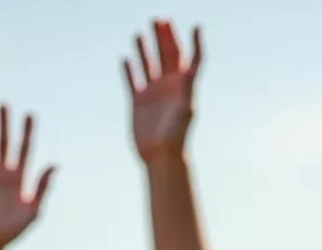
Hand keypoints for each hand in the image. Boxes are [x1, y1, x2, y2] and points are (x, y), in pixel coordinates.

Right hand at [0, 107, 54, 249]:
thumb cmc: (10, 232)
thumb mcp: (31, 211)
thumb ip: (41, 188)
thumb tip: (54, 165)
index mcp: (20, 180)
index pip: (25, 150)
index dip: (27, 132)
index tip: (30, 114)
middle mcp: (3, 175)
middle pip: (4, 143)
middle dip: (5, 125)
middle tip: (4, 104)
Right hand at [123, 20, 201, 161]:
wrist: (161, 156)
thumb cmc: (176, 135)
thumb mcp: (185, 108)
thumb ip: (188, 86)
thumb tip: (190, 67)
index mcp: (183, 86)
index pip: (191, 58)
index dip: (195, 42)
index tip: (196, 27)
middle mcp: (168, 86)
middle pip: (167, 55)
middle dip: (164, 37)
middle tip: (158, 20)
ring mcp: (152, 93)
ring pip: (148, 64)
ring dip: (146, 49)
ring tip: (141, 33)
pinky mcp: (138, 102)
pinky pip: (132, 81)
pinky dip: (129, 70)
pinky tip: (126, 58)